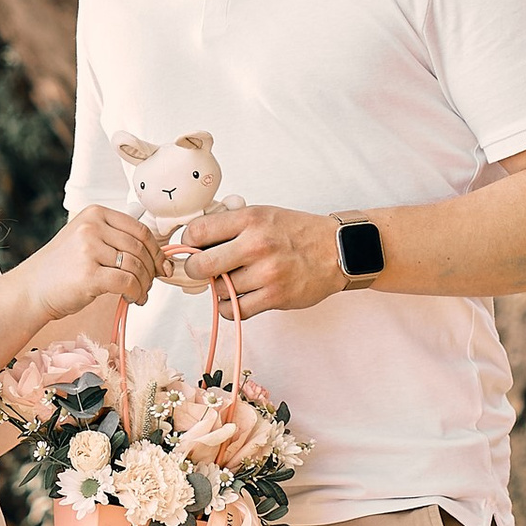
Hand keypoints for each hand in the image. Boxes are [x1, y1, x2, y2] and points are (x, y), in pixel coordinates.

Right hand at [30, 205, 166, 327]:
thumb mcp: (85, 240)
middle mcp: (92, 227)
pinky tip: (132, 299)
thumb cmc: (61, 268)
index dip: (156, 250)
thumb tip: (157, 253)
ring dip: (144, 284)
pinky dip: (136, 293)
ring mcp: (89, 249)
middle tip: (151, 284)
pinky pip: (127, 282)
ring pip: (136, 266)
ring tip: (140, 294)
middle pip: (140, 247)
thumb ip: (115, 239)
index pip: (139, 229)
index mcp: (95, 213)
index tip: (162, 264)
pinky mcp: (89, 274)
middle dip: (152, 269)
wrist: (31, 289)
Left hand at [173, 203, 345, 318]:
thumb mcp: (264, 214)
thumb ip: (232, 224)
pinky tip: (238, 297)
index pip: (198, 232)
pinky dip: (230, 307)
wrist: (336, 250)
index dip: (189, 242)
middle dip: (195, 271)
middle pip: (201, 265)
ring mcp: (266, 273)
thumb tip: (194, 238)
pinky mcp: (274, 297)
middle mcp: (256, 245)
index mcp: (251, 219)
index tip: (192, 248)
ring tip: (233, 281)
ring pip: (218, 291)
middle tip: (202, 270)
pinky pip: (234, 311)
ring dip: (220, 289)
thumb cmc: (297, 232)